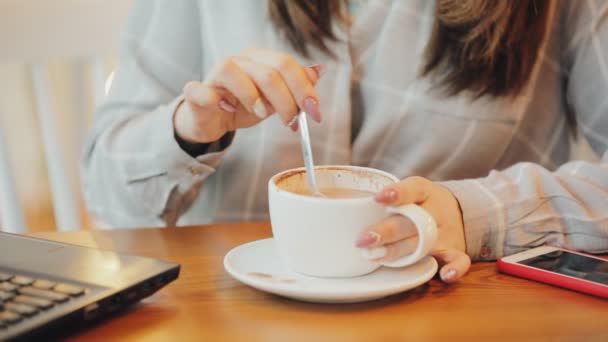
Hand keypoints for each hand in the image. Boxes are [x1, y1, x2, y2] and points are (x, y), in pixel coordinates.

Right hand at [174, 49, 323, 142]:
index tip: (316, 113)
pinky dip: (215, 100)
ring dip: (253, 97)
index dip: (305, 88)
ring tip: (262, 115)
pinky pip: (202, 91)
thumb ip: (294, 86)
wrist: (212, 120)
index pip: (287, 65)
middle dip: (287, 100)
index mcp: (259, 59)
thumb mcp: (274, 99)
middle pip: (268, 72)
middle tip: (293, 122)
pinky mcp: (197, 92)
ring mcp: (215, 74)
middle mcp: (239, 61)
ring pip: (234, 73)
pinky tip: (228, 109)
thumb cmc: (243, 107)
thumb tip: (318, 71)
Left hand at [356, 176, 470, 282]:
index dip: (397, 193)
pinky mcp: (455, 250)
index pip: (412, 189)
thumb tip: (329, 200)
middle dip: (386, 231)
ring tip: (378, 257)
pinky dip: (455, 269)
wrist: (460, 211)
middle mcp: (435, 211)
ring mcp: (446, 232)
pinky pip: (460, 260)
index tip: (377, 198)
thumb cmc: (419, 203)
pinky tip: (445, 275)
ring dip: (402, 251)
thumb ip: (380, 199)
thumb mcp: (407, 191)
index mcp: (423, 191)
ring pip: (425, 243)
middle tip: (362, 240)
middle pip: (411, 221)